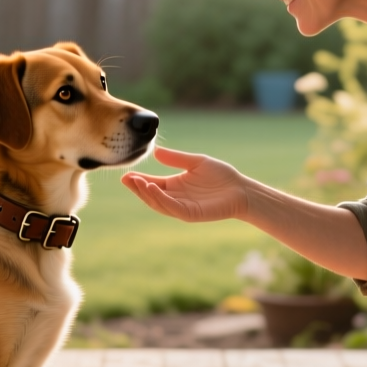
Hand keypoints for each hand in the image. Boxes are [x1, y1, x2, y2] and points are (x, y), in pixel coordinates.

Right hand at [120, 147, 251, 222]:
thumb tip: (156, 152)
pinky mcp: (191, 214)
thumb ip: (177, 158)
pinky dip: (161, 199)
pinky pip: (172, 208)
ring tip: (137, 182)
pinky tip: (154, 188)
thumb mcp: (196, 162)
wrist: (241, 189)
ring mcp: (182, 207)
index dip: (139, 180)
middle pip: (151, 194)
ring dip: (146, 194)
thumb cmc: (221, 176)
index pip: (152, 183)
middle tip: (125, 179)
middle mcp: (176, 198)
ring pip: (159, 203)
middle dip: (138, 188)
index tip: (126, 174)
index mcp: (175, 186)